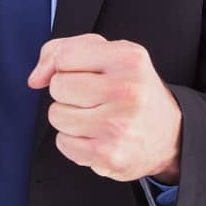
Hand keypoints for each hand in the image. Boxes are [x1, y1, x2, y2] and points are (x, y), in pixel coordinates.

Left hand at [27, 33, 181, 184]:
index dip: (63, 65)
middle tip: (91, 97)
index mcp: (128, 58)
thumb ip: (65, 50)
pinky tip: (96, 136)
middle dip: (66, 92)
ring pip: (56, 115)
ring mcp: (118, 125)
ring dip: (69, 117)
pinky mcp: (109, 155)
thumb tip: (35, 78)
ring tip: (95, 117)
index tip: (78, 72)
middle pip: (58, 86)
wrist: (170, 134)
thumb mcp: (110, 54)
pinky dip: (74, 141)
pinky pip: (63, 143)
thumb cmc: (131, 88)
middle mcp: (127, 90)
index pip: (65, 55)